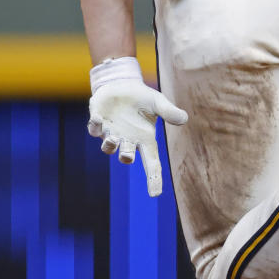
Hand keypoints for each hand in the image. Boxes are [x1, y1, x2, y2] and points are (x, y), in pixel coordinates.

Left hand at [87, 56, 187, 195]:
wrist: (122, 85)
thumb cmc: (142, 98)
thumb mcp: (158, 102)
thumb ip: (169, 111)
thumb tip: (184, 119)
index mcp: (144, 139)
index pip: (151, 163)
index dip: (153, 179)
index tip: (155, 194)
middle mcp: (127, 140)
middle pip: (126, 157)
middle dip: (126, 157)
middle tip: (128, 155)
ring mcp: (112, 133)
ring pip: (108, 148)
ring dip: (109, 145)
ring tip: (112, 138)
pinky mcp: (98, 123)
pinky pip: (94, 129)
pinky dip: (95, 126)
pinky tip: (98, 118)